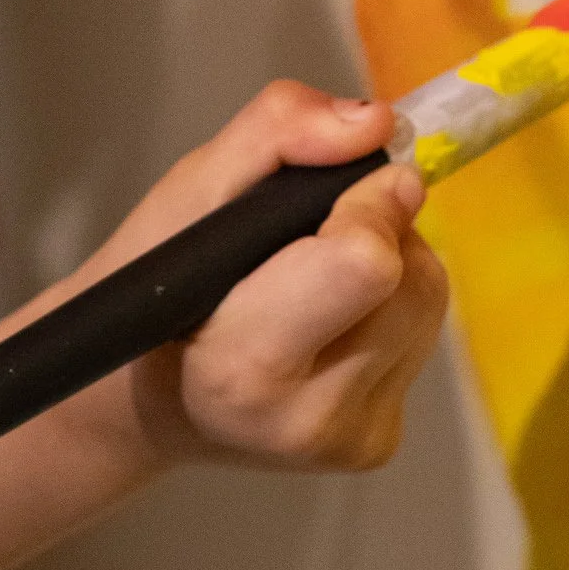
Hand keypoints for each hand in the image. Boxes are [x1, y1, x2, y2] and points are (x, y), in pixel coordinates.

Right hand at [97, 83, 446, 473]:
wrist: (142, 395)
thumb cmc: (154, 284)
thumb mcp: (190, 188)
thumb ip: (275, 133)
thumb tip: (376, 124)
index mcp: (244, 371)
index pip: (365, 265)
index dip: (363, 204)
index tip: (333, 187)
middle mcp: (308, 422)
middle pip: (412, 279)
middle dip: (376, 230)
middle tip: (309, 233)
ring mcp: (350, 442)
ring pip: (427, 301)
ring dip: (389, 264)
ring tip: (315, 273)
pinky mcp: (376, 446)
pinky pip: (422, 337)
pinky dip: (388, 305)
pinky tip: (330, 315)